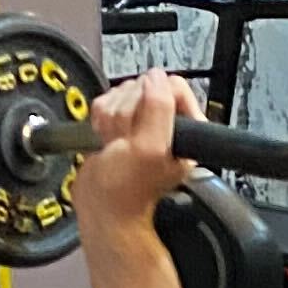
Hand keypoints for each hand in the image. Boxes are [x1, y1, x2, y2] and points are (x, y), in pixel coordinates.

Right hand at [73, 65, 200, 248]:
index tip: (142, 123)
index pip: (172, 85)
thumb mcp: (150, 148)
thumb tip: (155, 79)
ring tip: (115, 145)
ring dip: (112, 119)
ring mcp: (142, 123)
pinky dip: (100, 120)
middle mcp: (167, 123)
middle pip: (143, 87)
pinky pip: (107, 103)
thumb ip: (158, 108)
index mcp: (187, 128)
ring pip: (123, 94)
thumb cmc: (127, 191)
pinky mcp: (120, 125)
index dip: (151, 98)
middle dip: (127, 113)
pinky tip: (106, 140)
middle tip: (126, 141)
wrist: (101, 208)